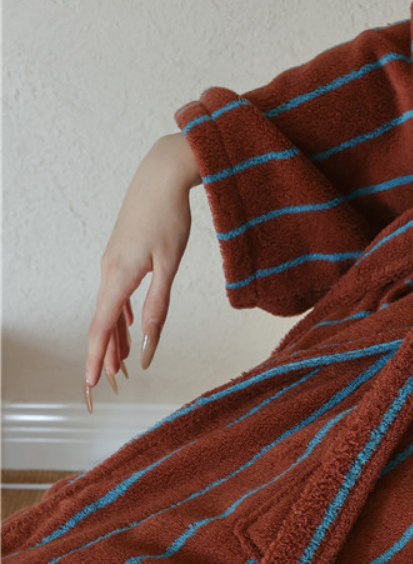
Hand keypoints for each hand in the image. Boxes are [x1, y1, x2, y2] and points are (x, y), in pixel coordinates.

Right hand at [83, 133, 200, 411]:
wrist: (161, 176)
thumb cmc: (169, 217)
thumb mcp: (170, 263)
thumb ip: (159, 303)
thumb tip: (149, 339)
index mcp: (119, 276)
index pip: (102, 327)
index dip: (97, 358)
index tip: (91, 383)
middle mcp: (110, 272)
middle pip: (103, 323)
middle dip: (104, 355)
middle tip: (106, 386)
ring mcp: (114, 264)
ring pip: (110, 309)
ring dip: (114, 337)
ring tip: (119, 366)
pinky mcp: (123, 256)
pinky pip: (117, 294)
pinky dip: (121, 316)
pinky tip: (127, 326)